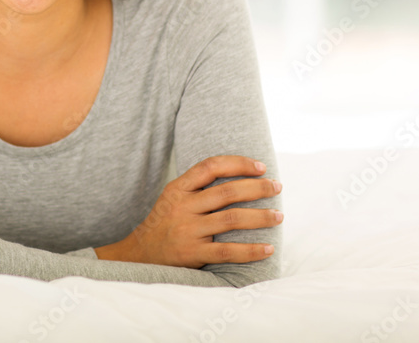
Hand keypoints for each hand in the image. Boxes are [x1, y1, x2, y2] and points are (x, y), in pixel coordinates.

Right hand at [121, 156, 281, 268]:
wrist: (140, 255)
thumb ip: (198, 186)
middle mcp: (183, 207)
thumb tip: (239, 174)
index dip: (238, 163)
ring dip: (260, 217)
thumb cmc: (166, 222)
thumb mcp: (173, 197)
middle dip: (257, 188)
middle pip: (227, 192)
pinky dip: (250, 250)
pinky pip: (227, 252)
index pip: (210, 166)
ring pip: (231, 219)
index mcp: (178, 188)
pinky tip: (267, 249)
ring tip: (278, 215)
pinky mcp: (193, 254)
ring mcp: (188, 231)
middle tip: (277, 187)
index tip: (261, 167)